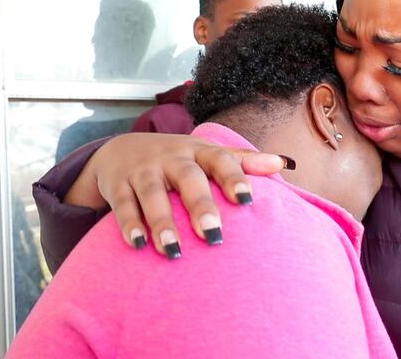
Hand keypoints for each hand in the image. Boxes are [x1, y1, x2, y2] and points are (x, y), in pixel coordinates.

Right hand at [64, 133, 286, 256]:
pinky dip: (128, 224)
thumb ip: (243, 161)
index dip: (233, 177)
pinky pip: (122, 204)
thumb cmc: (177, 159)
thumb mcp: (207, 154)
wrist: (119, 150)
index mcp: (198, 150)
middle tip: (212, 235)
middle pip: (187, 178)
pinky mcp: (117, 184)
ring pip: (152, 194)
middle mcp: (171, 157)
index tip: (246, 201)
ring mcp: (142, 170)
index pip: (219, 159)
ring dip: (162, 222)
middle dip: (200, 205)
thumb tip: (284, 163)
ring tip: (174, 250)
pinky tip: (138, 244)